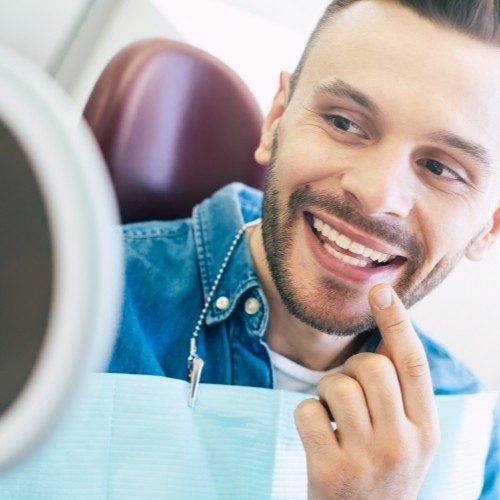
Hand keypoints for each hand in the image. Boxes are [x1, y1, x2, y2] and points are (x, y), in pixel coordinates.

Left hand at [294, 284, 439, 499]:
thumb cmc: (382, 468)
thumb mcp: (408, 436)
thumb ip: (401, 392)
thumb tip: (385, 330)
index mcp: (427, 430)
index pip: (414, 365)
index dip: (397, 323)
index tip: (381, 290)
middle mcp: (402, 445)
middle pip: (371, 368)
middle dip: (352, 366)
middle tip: (349, 388)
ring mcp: (366, 461)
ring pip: (337, 385)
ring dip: (327, 392)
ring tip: (335, 415)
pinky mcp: (329, 472)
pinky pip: (308, 410)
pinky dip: (307, 414)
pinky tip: (319, 434)